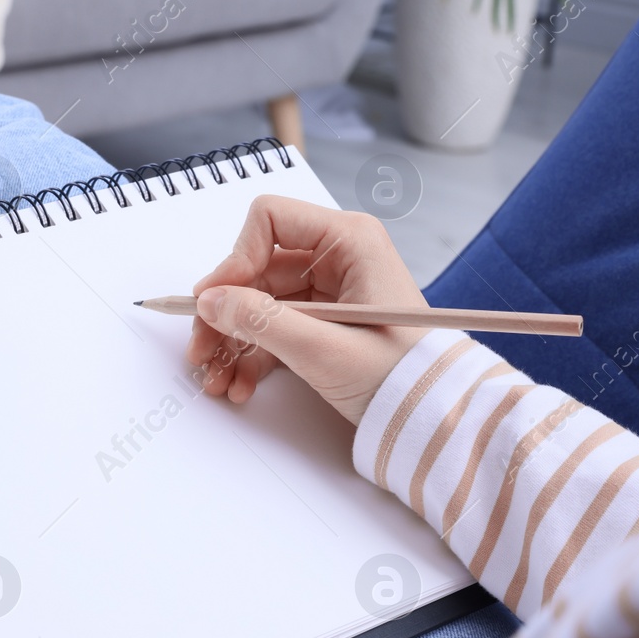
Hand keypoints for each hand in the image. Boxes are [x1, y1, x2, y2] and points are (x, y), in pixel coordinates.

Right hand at [188, 195, 430, 424]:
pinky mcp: (326, 322)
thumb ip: (261, 322)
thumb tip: (209, 302)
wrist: (437, 416)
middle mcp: (338, 256)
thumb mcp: (323, 349)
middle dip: (224, 313)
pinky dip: (253, 355)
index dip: (235, 259)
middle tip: (201, 351)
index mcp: (349, 241)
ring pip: (259, 303)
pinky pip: (275, 328)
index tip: (213, 302)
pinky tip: (240, 385)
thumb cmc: (401, 375)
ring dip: (232, 341)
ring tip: (217, 379)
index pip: (269, 221)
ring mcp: (330, 290)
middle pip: (255, 269)